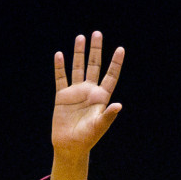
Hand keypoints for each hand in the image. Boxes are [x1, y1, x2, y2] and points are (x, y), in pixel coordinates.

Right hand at [52, 31, 124, 158]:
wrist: (69, 146)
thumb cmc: (87, 138)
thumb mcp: (99, 127)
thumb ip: (108, 115)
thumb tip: (119, 105)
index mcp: (101, 97)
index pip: (110, 76)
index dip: (115, 63)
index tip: (120, 49)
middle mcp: (89, 91)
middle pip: (94, 66)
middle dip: (96, 50)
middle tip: (97, 33)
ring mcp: (75, 92)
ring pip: (78, 68)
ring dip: (79, 53)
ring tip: (80, 37)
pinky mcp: (62, 96)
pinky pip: (61, 78)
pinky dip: (60, 67)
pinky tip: (59, 55)